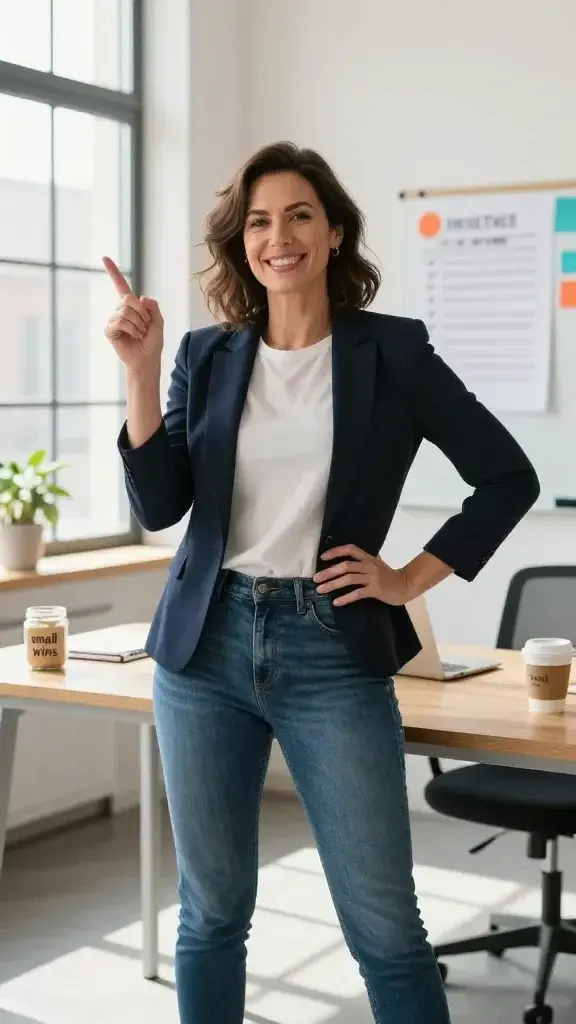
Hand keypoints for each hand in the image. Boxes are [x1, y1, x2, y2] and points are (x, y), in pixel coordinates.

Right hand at [103, 256, 163, 374]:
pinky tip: (133, 336)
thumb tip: (141, 298)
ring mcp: (114, 319)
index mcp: (132, 305)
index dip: (113, 272)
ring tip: (139, 334)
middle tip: (145, 326)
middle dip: (142, 313)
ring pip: (125, 312)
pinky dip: (130, 329)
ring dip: (137, 324)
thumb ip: (153, 307)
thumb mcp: (159, 321)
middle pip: (129, 299)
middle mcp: (121, 310)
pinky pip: (119, 322)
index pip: (121, 286)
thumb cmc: (152, 341)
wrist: (147, 359)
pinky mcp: (110, 330)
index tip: (104, 258)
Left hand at [313, 544, 411, 606]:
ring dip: (333, 584)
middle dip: (328, 572)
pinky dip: (345, 598)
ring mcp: (373, 578)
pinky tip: (336, 602)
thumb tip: (342, 563)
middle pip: (346, 566)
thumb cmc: (388, 575)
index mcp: (368, 557)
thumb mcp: (376, 564)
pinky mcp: (375, 590)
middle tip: (315, 579)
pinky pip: (357, 593)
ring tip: (321, 590)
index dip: (335, 551)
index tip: (323, 557)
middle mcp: (369, 565)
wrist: (405, 585)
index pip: (350, 549)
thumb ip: (362, 562)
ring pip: (349, 579)